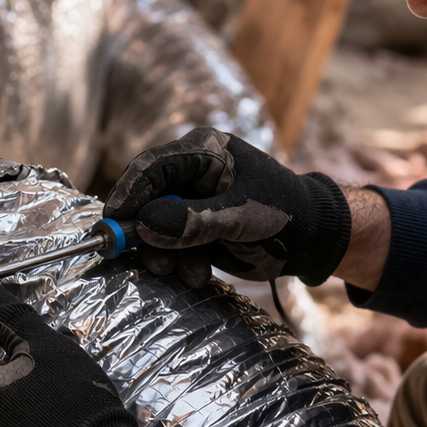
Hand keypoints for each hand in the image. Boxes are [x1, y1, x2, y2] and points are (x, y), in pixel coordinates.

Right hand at [103, 128, 352, 287]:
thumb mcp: (239, 218)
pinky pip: (174, 245)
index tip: (112, 223)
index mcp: (204, 152)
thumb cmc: (284, 214)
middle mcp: (194, 174)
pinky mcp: (198, 228)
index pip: (152, 167)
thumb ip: (192, 222)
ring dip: (164, 254)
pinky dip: (180, 263)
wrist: (314, 240)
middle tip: (140, 258)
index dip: (128, 194)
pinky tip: (198, 274)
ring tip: (182, 272)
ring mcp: (195, 203)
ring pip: (158, 228)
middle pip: (148, 199)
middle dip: (144, 232)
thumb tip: (144, 227)